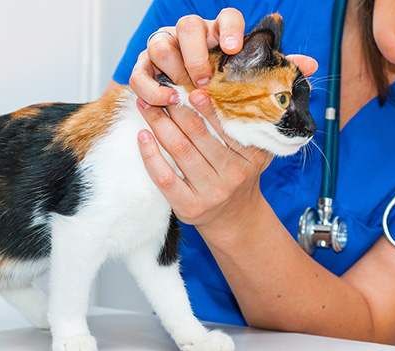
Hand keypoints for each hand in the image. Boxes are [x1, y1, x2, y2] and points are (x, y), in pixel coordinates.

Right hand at [130, 9, 318, 105]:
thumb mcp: (250, 81)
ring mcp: (165, 50)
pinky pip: (140, 72)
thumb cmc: (227, 91)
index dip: (231, 28)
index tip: (234, 48)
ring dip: (172, 68)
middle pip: (188, 24)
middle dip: (196, 53)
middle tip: (206, 80)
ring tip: (185, 91)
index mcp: (221, 34)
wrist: (194, 109)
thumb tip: (311, 64)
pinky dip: (151, 87)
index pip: (228, 17)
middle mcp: (191, 36)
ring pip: (159, 43)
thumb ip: (275, 70)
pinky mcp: (144, 68)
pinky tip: (166, 101)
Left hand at [135, 90, 270, 230]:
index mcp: (251, 155)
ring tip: (145, 106)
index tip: (188, 87)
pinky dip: (151, 155)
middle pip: (197, 133)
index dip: (205, 104)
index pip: (224, 124)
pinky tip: (142, 136)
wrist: (236, 218)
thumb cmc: (238, 174)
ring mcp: (211, 192)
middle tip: (159, 90)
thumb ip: (244, 125)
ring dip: (159, 124)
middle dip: (175, 108)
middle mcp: (233, 174)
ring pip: (179, 150)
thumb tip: (221, 89)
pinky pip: (165, 177)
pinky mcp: (190, 206)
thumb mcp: (252, 151)